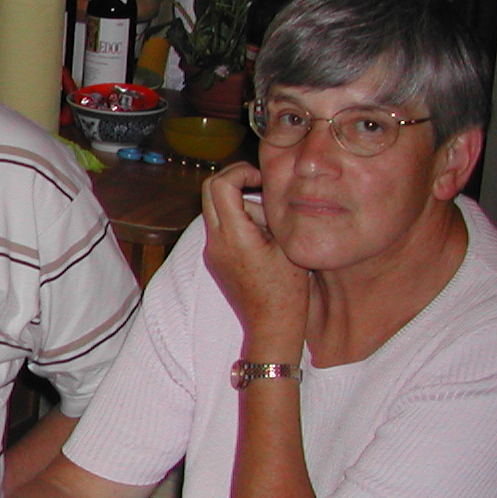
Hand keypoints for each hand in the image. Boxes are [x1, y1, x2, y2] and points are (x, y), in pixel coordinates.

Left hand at [201, 163, 308, 352]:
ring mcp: (211, 251)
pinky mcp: (215, 260)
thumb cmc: (287, 290)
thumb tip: (264, 191)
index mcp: (233, 235)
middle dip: (234, 180)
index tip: (261, 177)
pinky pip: (220, 228)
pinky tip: (262, 239)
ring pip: (214, 209)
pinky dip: (236, 221)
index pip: (221, 185)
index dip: (241, 171)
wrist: (270, 326)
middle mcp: (215, 241)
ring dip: (238, 204)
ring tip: (269, 226)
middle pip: (209, 191)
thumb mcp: (287, 245)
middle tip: (259, 183)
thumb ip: (272, 214)